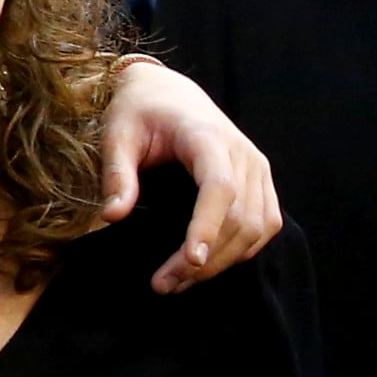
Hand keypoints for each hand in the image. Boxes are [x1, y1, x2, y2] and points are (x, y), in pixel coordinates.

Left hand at [102, 54, 281, 290]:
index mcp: (209, 137)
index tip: (188, 261)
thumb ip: (117, 174)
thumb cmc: (139, 111)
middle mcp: (243, 154)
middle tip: (163, 285)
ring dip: (222, 261)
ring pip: (257, 227)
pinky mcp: (261, 183)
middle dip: (205, 258)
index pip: (220, 188)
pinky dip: (241, 250)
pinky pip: (264, 224)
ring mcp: (258, 168)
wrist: (168, 92)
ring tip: (178, 283)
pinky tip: (205, 266)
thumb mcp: (117, 135)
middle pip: (240, 216)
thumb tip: (112, 216)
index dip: (207, 227)